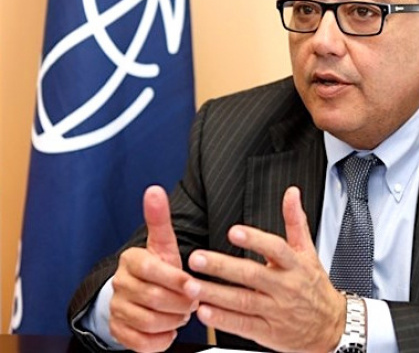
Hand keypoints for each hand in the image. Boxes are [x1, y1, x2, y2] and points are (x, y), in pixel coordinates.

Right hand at [109, 185, 199, 352]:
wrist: (140, 293)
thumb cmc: (158, 267)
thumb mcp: (163, 243)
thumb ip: (159, 218)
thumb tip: (154, 189)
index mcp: (131, 260)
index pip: (151, 270)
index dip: (175, 279)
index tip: (193, 285)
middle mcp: (119, 284)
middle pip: (152, 298)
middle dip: (179, 303)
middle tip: (193, 302)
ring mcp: (116, 309)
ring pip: (148, 322)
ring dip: (172, 320)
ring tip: (182, 312)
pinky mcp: (119, 332)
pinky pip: (142, 343)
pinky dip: (162, 340)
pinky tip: (170, 328)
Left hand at [186, 186, 345, 352]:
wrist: (330, 326)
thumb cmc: (314, 286)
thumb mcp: (309, 252)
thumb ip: (295, 221)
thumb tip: (291, 193)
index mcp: (295, 265)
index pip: (276, 249)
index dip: (255, 240)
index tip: (233, 232)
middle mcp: (285, 287)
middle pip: (252, 275)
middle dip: (222, 267)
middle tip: (197, 259)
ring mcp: (275, 311)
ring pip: (243, 301)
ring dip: (215, 294)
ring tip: (191, 286)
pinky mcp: (267, 331)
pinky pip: (243, 325)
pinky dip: (223, 320)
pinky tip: (204, 312)